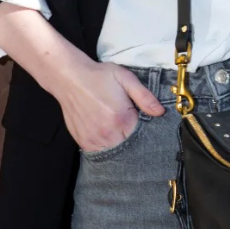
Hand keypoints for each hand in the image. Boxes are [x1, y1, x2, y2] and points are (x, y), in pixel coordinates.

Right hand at [0, 2, 165, 150]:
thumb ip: (145, 97)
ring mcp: (93, 139)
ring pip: (114, 152)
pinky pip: (99, 151)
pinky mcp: (83, 141)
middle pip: (128, 147)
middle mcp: (107, 133)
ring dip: (118, 143)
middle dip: (132, 138)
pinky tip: (105, 132)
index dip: (144, 129)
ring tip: (115, 126)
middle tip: (127, 122)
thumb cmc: (99, 76)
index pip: (142, 136)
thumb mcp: (126, 79)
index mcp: (121, 119)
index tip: (141, 120)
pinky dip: (105, 145)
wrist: (70, 77)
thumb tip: (160, 112)